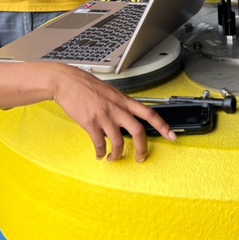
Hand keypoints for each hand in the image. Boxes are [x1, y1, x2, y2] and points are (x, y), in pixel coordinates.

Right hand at [51, 64, 176, 160]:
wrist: (67, 82)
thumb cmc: (86, 84)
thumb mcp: (110, 91)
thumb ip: (121, 103)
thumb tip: (128, 114)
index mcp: (124, 100)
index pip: (150, 113)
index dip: (163, 125)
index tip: (172, 135)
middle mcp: (117, 108)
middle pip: (138, 131)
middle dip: (142, 148)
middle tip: (141, 157)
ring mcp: (104, 116)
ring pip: (118, 142)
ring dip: (117, 154)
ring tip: (114, 157)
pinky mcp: (90, 123)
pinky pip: (99, 144)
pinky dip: (100, 152)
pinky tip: (100, 154)